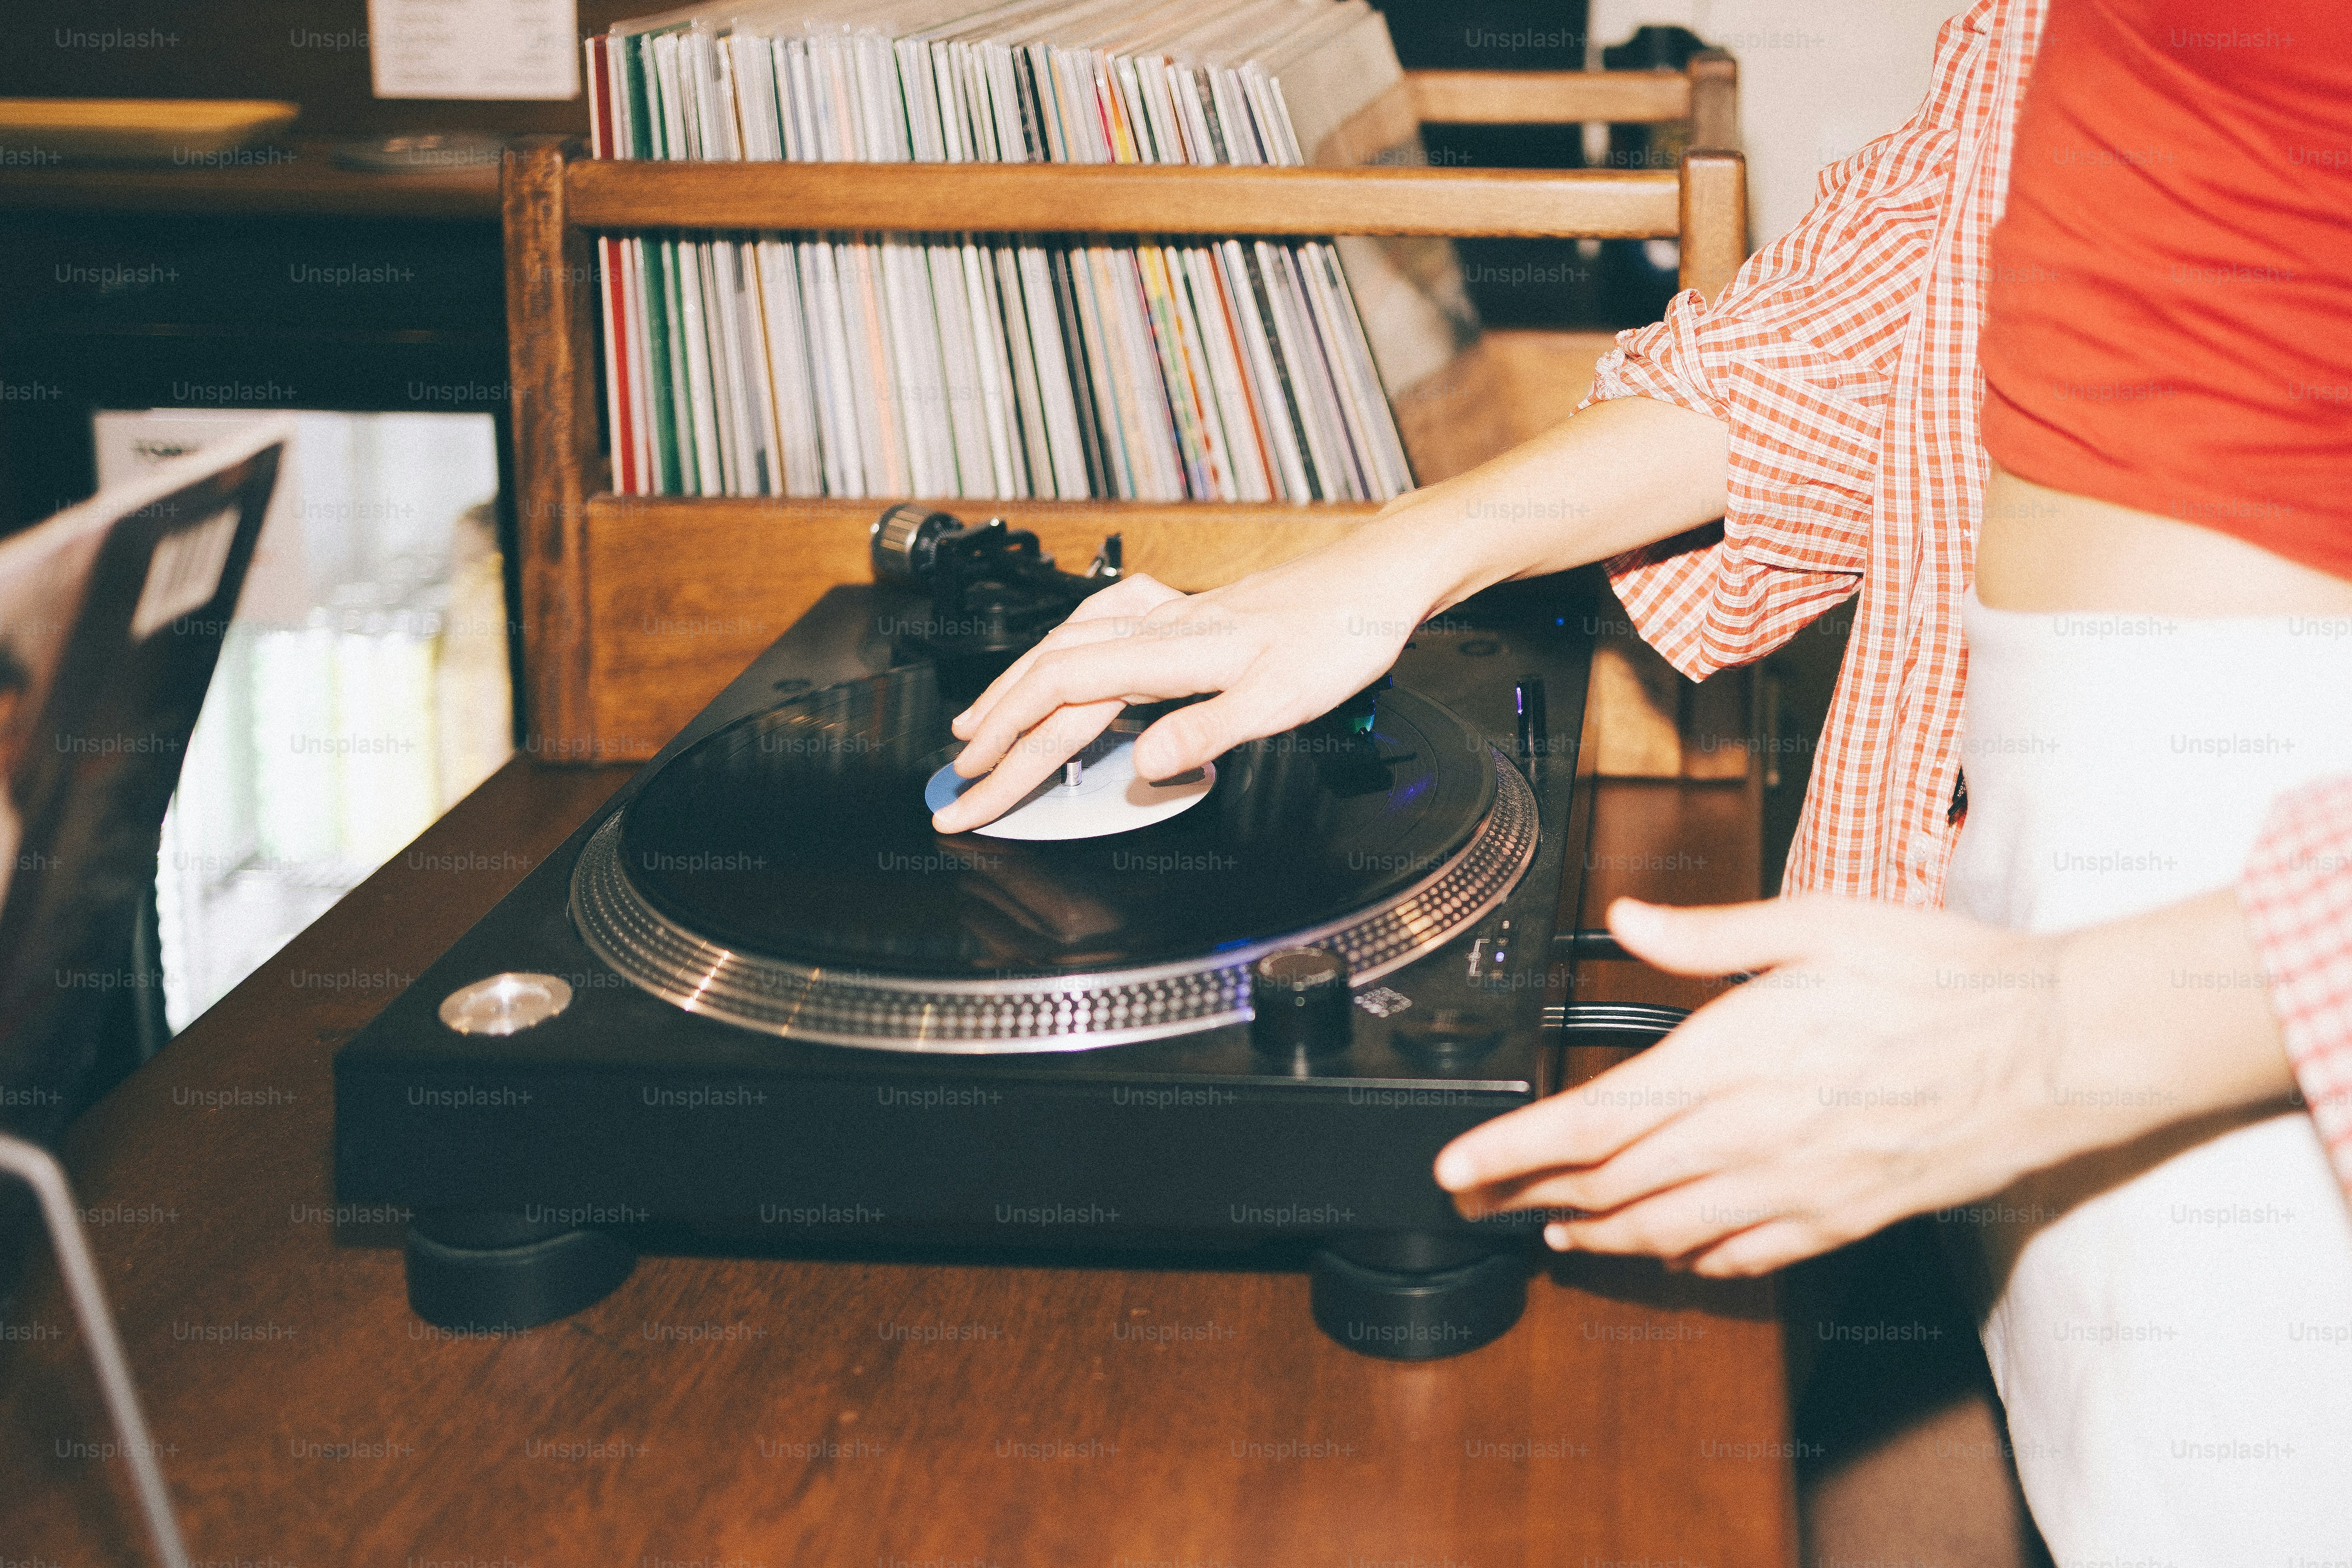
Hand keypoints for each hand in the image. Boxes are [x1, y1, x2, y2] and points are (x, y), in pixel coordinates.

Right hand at [929, 553, 1428, 832]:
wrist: (1379, 577)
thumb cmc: (1340, 635)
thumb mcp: (1281, 701)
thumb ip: (1205, 731)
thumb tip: (1142, 766)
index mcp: (1170, 652)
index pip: (1061, 700)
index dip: (1008, 749)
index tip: (972, 794)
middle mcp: (1158, 627)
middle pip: (1049, 677)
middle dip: (994, 732)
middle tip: (955, 783)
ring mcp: (1169, 617)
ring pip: (1067, 648)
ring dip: (1017, 691)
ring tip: (981, 727)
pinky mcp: (1187, 615)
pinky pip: (1099, 632)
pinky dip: (1063, 655)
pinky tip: (1063, 663)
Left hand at [1433, 895, 2085, 1275]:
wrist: (2055, 1048)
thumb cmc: (1942, 980)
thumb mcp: (1818, 924)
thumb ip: (1710, 934)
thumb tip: (1628, 917)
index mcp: (1733, 1061)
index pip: (1590, 1121)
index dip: (1510, 1150)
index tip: (1454, 1167)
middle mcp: (1754, 1138)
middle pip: (1613, 1185)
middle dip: (1529, 1194)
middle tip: (1476, 1199)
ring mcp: (1799, 1188)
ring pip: (1669, 1232)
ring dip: (1601, 1232)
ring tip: (1554, 1226)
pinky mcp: (1844, 1215)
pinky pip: (1748, 1254)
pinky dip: (1693, 1258)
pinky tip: (1671, 1251)